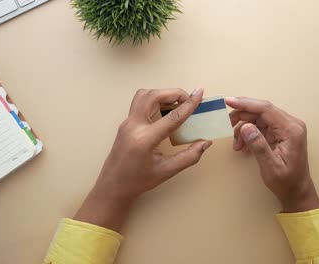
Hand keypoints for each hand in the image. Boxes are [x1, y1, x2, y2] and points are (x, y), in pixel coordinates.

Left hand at [74, 88, 211, 230]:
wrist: (112, 186)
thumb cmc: (138, 181)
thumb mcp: (167, 171)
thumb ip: (189, 156)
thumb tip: (205, 142)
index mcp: (145, 140)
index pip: (171, 116)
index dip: (189, 104)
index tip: (200, 93)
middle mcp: (133, 126)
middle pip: (153, 96)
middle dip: (173, 93)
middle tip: (188, 100)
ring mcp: (127, 123)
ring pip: (144, 95)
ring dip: (162, 95)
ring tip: (176, 104)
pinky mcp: (125, 123)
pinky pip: (140, 103)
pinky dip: (155, 101)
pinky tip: (164, 112)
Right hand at [226, 97, 318, 212]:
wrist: (296, 191)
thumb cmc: (286, 182)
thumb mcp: (271, 166)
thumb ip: (259, 145)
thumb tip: (245, 126)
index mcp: (291, 129)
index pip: (265, 109)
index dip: (245, 104)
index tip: (228, 101)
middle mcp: (290, 124)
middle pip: (261, 110)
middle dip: (242, 116)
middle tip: (227, 126)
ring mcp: (286, 127)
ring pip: (259, 118)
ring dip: (244, 127)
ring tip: (236, 144)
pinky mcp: (280, 132)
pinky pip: (261, 125)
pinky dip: (249, 133)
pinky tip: (242, 145)